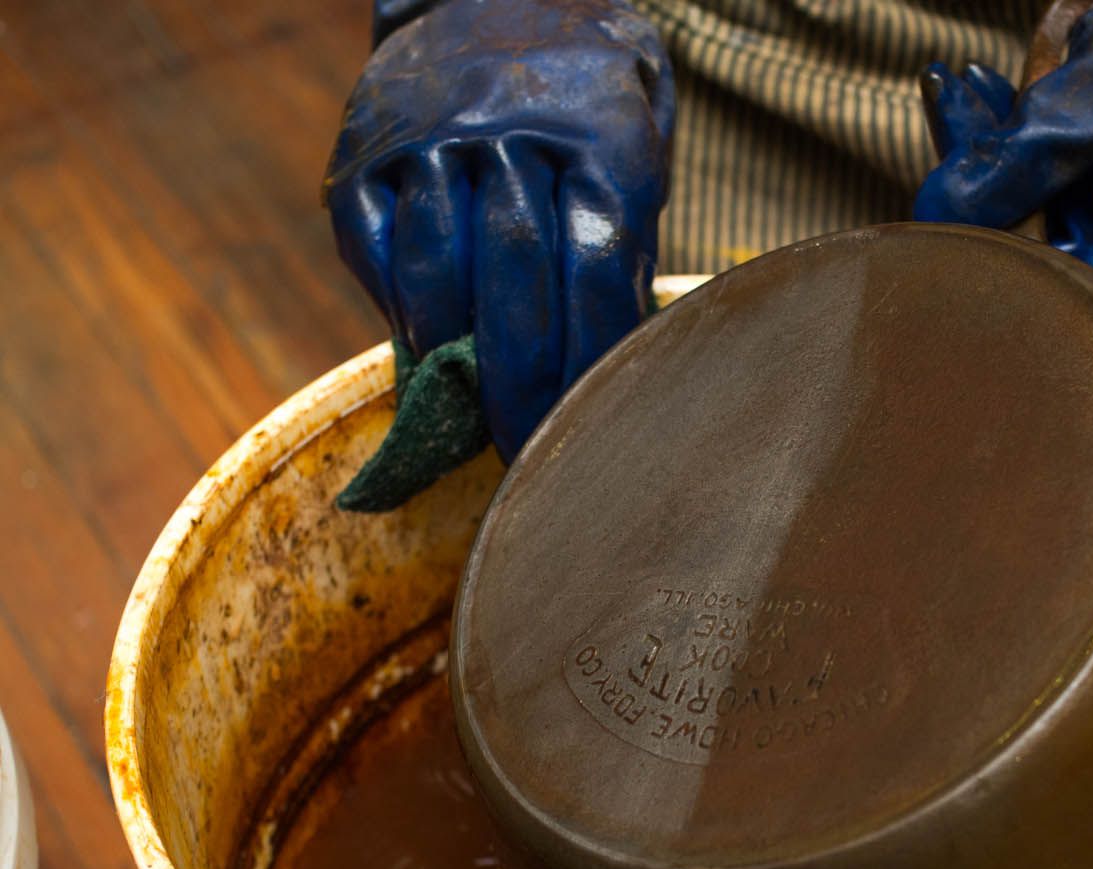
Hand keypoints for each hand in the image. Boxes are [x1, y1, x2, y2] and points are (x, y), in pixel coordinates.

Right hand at [325, 0, 673, 458]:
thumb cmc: (582, 95)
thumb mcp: (634, 145)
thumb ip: (624, 241)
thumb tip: (612, 361)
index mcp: (595, 135)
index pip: (595, 266)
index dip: (589, 359)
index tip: (589, 425)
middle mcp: (508, 133)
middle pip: (515, 280)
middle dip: (522, 385)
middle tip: (525, 455)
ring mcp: (428, 139)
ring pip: (437, 272)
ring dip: (455, 362)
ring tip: (472, 421)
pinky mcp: (364, 152)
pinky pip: (377, 251)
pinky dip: (400, 314)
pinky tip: (425, 355)